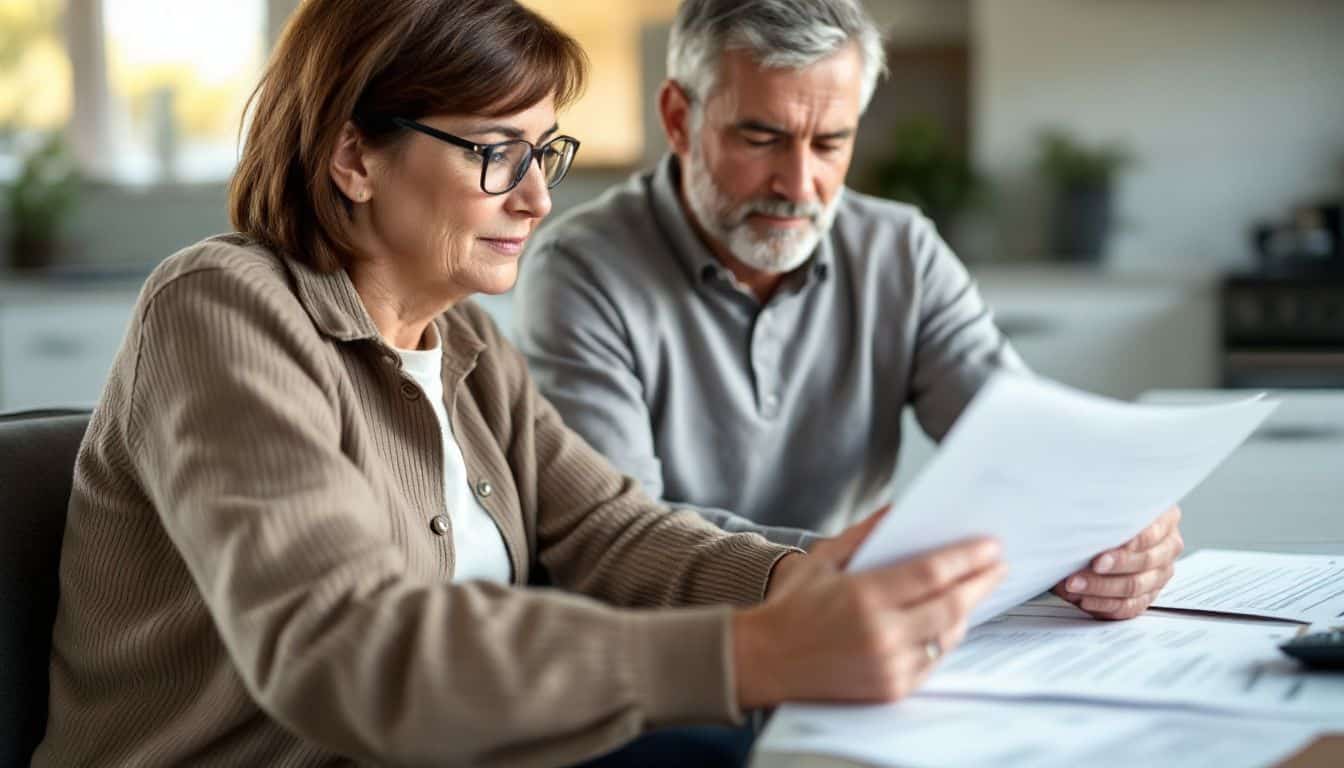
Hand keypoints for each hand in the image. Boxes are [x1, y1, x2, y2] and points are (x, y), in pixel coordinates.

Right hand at [737, 507, 1004, 708]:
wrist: (765, 660)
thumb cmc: (791, 606)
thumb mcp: (822, 560)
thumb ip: (864, 533)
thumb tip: (899, 509)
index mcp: (864, 597)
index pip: (932, 572)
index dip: (967, 558)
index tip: (991, 545)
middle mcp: (882, 634)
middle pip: (952, 604)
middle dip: (981, 582)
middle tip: (999, 565)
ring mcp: (889, 666)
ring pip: (948, 635)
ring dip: (968, 610)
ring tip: (977, 588)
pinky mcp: (892, 688)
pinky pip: (934, 660)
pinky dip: (946, 637)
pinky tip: (950, 620)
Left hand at [1054, 505, 1183, 619]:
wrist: (1104, 531)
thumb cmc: (1106, 514)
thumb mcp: (1109, 504)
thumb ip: (1107, 511)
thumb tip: (1084, 521)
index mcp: (1166, 519)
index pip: (1151, 533)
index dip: (1130, 543)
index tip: (1107, 549)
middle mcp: (1167, 548)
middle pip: (1145, 561)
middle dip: (1114, 565)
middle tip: (1090, 566)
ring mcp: (1160, 574)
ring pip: (1135, 587)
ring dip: (1101, 588)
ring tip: (1074, 584)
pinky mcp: (1147, 595)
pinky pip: (1129, 607)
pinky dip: (1104, 605)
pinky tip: (1085, 600)